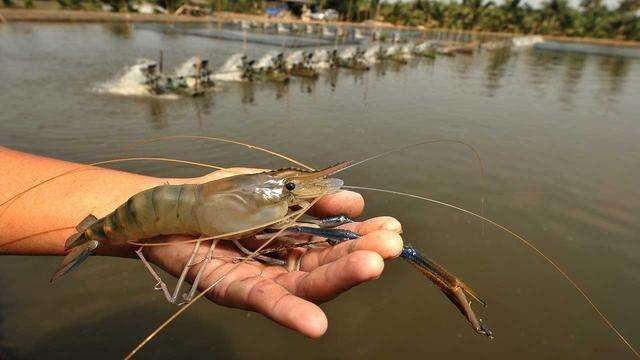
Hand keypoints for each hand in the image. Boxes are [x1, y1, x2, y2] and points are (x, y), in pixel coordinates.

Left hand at [145, 169, 403, 337]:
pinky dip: (290, 314)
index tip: (392, 229)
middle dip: (359, 255)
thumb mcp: (270, 187)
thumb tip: (354, 201)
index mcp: (294, 239)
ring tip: (371, 267)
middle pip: (326, 265)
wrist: (165, 203)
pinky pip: (264, 303)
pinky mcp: (234, 290)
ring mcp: (260, 279)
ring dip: (338, 278)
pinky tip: (317, 325)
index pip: (335, 242)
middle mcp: (282, 263)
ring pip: (304, 284)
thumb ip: (309, 197)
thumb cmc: (217, 195)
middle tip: (393, 246)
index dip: (362, 236)